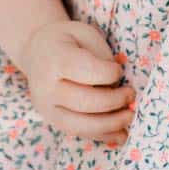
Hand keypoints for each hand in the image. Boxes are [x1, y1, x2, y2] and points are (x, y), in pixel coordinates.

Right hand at [19, 20, 135, 143]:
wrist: (37, 51)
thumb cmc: (67, 39)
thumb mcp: (84, 33)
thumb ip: (100, 55)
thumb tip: (117, 83)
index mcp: (55, 60)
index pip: (86, 71)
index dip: (109, 73)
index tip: (120, 69)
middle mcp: (46, 88)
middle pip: (84, 102)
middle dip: (114, 101)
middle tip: (131, 94)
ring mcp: (47, 108)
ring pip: (80, 125)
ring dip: (110, 124)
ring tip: (130, 117)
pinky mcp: (53, 121)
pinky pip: (79, 133)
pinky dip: (102, 136)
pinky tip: (121, 135)